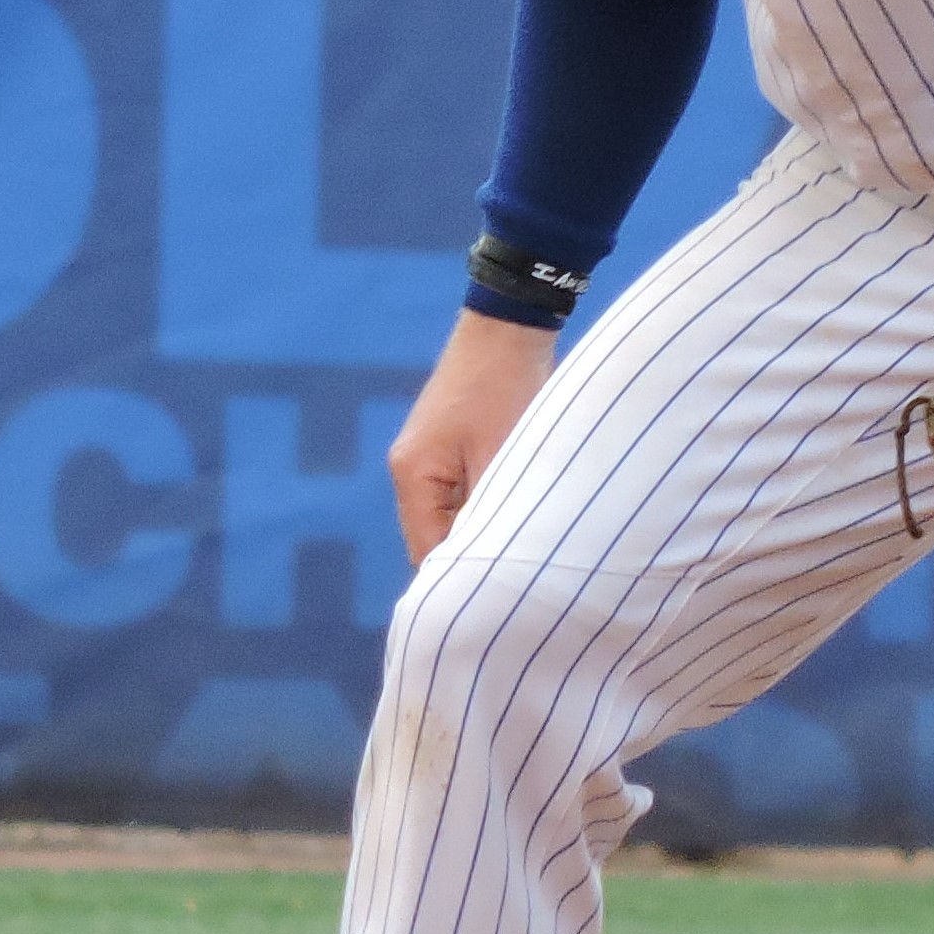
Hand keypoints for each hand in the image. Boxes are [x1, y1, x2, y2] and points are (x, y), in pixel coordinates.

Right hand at [387, 311, 559, 560]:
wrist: (510, 328)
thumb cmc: (507, 388)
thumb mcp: (504, 456)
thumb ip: (491, 511)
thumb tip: (496, 565)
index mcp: (414, 475)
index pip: (428, 553)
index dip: (461, 581)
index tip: (501, 604)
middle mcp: (410, 471)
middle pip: (434, 539)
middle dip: (471, 558)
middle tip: (518, 583)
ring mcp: (426, 460)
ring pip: (449, 519)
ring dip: (481, 531)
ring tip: (524, 550)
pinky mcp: (447, 450)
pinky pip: (460, 496)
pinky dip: (485, 506)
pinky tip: (518, 512)